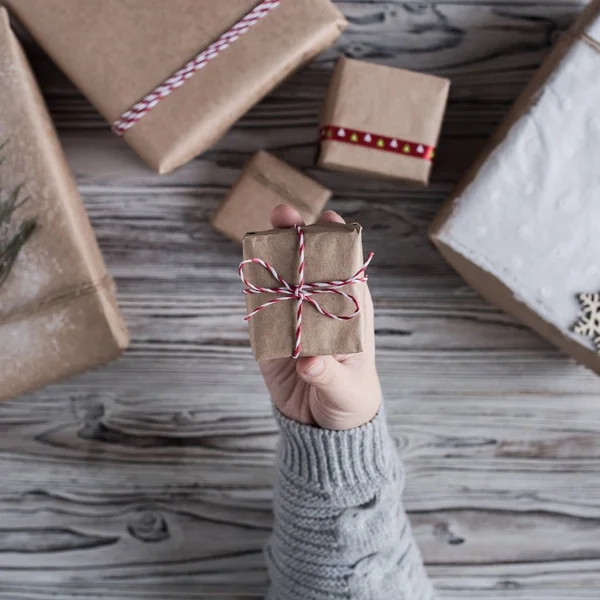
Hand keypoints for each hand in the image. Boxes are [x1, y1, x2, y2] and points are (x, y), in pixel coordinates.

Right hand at [258, 205, 381, 430]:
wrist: (320, 426)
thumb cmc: (349, 400)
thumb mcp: (344, 389)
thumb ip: (327, 375)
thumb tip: (309, 362)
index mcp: (348, 315)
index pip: (346, 271)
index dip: (338, 243)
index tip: (329, 220)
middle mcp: (319, 310)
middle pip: (309, 268)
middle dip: (297, 238)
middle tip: (283, 216)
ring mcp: (293, 320)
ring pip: (281, 281)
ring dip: (270, 256)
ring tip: (258, 234)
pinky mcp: (270, 336)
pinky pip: (259, 309)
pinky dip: (252, 290)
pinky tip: (246, 270)